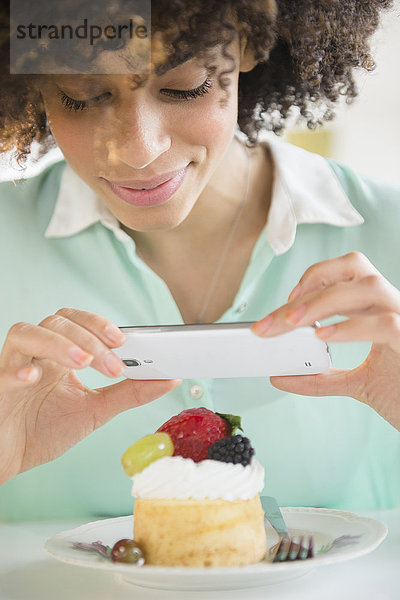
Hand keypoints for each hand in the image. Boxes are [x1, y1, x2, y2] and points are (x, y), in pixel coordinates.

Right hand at [0, 308, 180, 484]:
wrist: (8, 460)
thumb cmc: (44, 430)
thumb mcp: (95, 410)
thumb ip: (130, 393)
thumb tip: (168, 379)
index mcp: (59, 354)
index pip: (78, 321)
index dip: (99, 324)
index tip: (124, 340)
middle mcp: (36, 354)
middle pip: (57, 322)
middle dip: (89, 338)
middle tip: (113, 364)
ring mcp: (13, 367)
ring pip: (27, 333)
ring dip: (59, 343)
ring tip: (84, 363)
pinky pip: (2, 370)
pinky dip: (18, 369)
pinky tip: (33, 377)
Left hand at [251, 252, 399, 430]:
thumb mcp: (356, 384)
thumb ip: (319, 378)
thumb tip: (278, 376)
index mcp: (380, 309)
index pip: (348, 272)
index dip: (316, 277)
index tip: (288, 302)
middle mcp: (395, 306)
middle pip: (353, 271)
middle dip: (309, 288)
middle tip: (275, 320)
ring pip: (369, 287)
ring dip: (324, 301)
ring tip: (292, 323)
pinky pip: (386, 323)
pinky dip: (351, 327)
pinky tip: (324, 337)